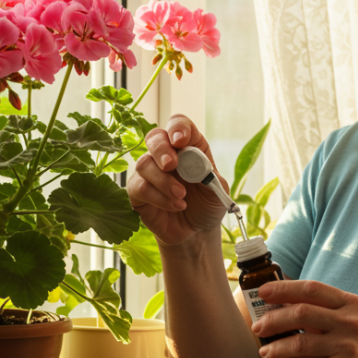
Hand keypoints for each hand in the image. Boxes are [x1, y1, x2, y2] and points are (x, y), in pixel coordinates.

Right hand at [127, 114, 230, 245]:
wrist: (197, 232)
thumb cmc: (207, 205)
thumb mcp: (219, 190)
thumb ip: (210, 175)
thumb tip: (195, 165)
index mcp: (189, 146)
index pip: (178, 124)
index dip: (178, 127)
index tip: (180, 140)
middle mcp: (167, 155)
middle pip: (155, 137)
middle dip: (161, 149)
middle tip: (171, 165)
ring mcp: (150, 172)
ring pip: (144, 163)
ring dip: (163, 181)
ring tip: (180, 196)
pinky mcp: (138, 192)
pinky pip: (139, 187)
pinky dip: (158, 197)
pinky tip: (175, 205)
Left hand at [252, 280, 357, 357]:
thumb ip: (329, 313)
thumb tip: (288, 305)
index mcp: (353, 304)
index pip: (312, 289)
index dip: (283, 288)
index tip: (263, 291)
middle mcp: (351, 322)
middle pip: (300, 312)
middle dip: (272, 319)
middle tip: (258, 326)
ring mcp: (348, 347)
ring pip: (298, 342)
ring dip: (276, 347)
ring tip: (266, 351)